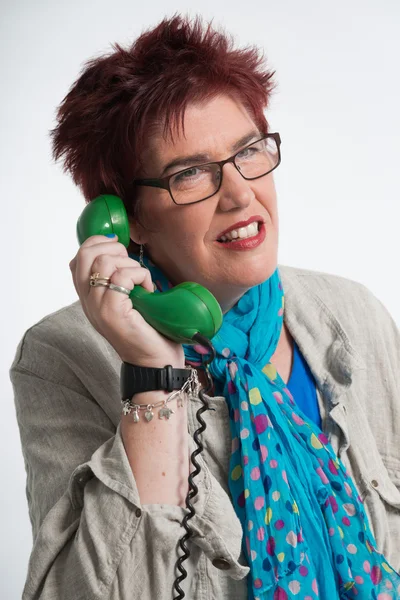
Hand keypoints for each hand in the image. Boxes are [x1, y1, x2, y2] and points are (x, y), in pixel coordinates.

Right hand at [69, 235, 184, 367]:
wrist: (155, 363)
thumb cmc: (147, 330)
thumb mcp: (126, 301)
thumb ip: (116, 281)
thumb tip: (120, 250)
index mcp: (89, 298)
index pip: (78, 258)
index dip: (96, 243)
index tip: (118, 245)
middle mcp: (88, 302)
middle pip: (86, 255)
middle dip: (112, 248)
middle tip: (131, 262)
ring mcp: (98, 307)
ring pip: (105, 263)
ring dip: (131, 264)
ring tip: (142, 281)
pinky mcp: (112, 312)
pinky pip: (123, 276)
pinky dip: (141, 276)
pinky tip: (148, 291)